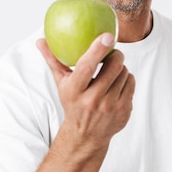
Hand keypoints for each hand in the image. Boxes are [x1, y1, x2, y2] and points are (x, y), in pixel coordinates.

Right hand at [36, 33, 134, 152]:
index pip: (87, 66)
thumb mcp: (61, 84)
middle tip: (113, 53)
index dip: (98, 49)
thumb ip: (53, 61)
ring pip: (124, 73)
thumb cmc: (73, 103)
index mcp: (75, 91)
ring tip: (112, 72)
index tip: (107, 36)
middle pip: (113, 67)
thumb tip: (41, 40)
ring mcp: (110, 106)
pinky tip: (118, 83)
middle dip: (116, 55)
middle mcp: (93, 100)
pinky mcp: (124, 110)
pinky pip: (131, 82)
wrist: (86, 135)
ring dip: (120, 68)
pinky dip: (126, 78)